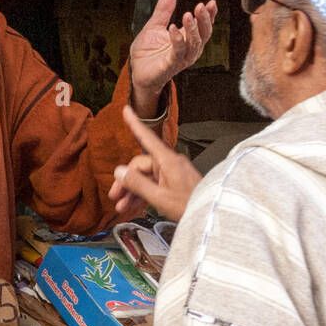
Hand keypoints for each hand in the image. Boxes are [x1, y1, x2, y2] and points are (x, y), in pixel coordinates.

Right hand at [110, 105, 202, 221]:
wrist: (209, 214)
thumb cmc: (190, 205)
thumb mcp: (158, 197)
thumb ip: (137, 183)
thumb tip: (120, 172)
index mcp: (167, 160)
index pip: (146, 137)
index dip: (135, 123)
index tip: (127, 110)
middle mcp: (170, 163)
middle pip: (141, 165)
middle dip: (126, 181)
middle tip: (116, 196)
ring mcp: (173, 172)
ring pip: (147, 177)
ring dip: (133, 191)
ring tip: (123, 206)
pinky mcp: (175, 182)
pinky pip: (155, 183)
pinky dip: (144, 193)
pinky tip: (136, 205)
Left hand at [128, 0, 216, 111]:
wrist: (136, 71)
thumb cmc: (147, 52)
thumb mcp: (154, 25)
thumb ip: (163, 10)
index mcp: (187, 38)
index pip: (203, 26)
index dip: (209, 15)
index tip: (212, 3)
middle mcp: (188, 49)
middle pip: (204, 34)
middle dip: (204, 20)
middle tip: (200, 6)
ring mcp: (181, 59)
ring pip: (194, 44)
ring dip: (192, 29)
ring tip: (187, 15)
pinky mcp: (170, 66)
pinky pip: (178, 53)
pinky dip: (177, 40)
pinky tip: (174, 29)